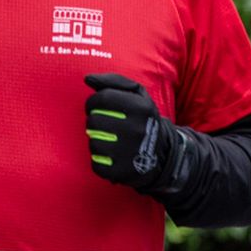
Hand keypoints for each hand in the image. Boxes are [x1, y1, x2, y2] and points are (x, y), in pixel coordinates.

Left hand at [84, 73, 175, 190]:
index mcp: (141, 108)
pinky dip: (99, 160)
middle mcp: (137, 130)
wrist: (162, 154)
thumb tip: (88, 78)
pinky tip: (111, 156)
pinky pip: (96, 164)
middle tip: (105, 125)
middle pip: (93, 120)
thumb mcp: (137, 95)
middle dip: (95, 121)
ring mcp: (130, 153)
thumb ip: (113, 81)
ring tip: (110, 140)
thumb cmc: (142, 119)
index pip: (101, 98)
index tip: (97, 107)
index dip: (93, 102)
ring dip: (97, 141)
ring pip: (93, 142)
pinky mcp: (122, 172)